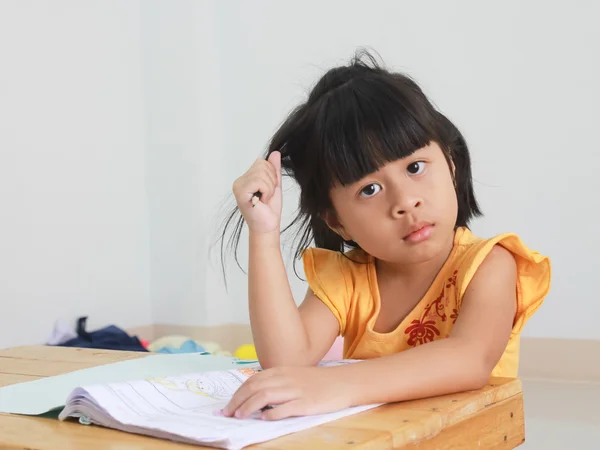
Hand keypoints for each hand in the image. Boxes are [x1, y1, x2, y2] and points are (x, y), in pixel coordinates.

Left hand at [222, 366, 351, 420]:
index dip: (238, 393)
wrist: (343, 382)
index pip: (253, 381)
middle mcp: (286, 379)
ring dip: (248, 406)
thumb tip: (255, 396)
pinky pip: (285, 408)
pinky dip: (272, 413)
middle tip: (227, 414)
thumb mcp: (294, 376)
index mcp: (282, 371)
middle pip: (255, 387)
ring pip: (265, 396)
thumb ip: (276, 383)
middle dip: (237, 401)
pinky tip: (264, 419)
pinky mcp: (306, 403)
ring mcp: (296, 391)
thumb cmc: (318, 382)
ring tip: (239, 417)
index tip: (227, 405)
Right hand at [232, 151, 281, 233]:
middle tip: (266, 196)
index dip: (272, 175)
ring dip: (269, 188)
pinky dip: (266, 191)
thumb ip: (274, 170)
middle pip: (262, 165)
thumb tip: (275, 153)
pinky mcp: (240, 192)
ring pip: (261, 173)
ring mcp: (238, 186)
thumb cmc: (269, 210)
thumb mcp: (275, 186)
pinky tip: (261, 201)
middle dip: (271, 181)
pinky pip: (259, 181)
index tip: (268, 191)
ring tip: (264, 199)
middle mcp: (240, 180)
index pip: (262, 162)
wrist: (267, 227)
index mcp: (246, 178)